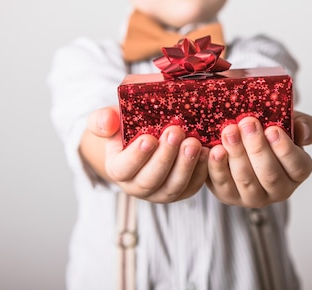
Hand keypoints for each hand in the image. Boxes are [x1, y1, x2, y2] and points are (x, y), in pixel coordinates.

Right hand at [79, 106, 208, 202]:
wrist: (146, 134)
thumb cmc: (127, 125)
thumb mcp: (110, 119)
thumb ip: (102, 119)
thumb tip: (108, 123)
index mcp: (118, 169)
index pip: (123, 169)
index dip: (136, 156)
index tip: (148, 139)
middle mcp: (138, 187)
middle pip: (151, 180)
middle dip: (165, 157)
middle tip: (176, 133)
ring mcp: (161, 192)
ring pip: (173, 187)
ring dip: (185, 166)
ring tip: (194, 143)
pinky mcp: (182, 190)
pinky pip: (192, 186)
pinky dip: (201, 171)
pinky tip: (208, 152)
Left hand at [206, 111, 311, 207]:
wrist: (242, 138)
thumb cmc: (269, 131)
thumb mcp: (289, 123)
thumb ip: (303, 124)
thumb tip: (303, 130)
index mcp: (297, 172)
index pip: (297, 166)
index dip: (285, 149)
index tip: (272, 129)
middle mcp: (278, 189)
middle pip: (270, 175)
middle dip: (257, 148)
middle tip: (247, 123)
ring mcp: (253, 196)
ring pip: (246, 180)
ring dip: (237, 154)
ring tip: (229, 132)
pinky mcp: (229, 196)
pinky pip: (222, 185)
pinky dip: (217, 167)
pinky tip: (214, 150)